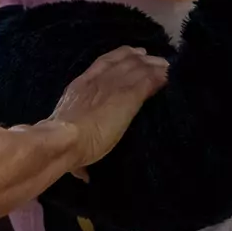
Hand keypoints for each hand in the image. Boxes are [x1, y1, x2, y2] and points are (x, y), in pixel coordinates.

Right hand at [49, 47, 168, 173]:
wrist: (66, 139)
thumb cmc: (63, 143)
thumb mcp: (69, 136)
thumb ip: (79, 155)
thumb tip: (83, 175)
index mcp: (80, 87)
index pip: (103, 64)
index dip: (119, 57)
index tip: (132, 55)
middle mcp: (97, 80)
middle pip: (123, 61)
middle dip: (139, 59)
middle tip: (153, 59)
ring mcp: (112, 86)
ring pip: (137, 68)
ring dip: (153, 66)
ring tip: (166, 65)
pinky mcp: (127, 95)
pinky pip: (148, 80)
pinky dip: (159, 77)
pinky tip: (168, 77)